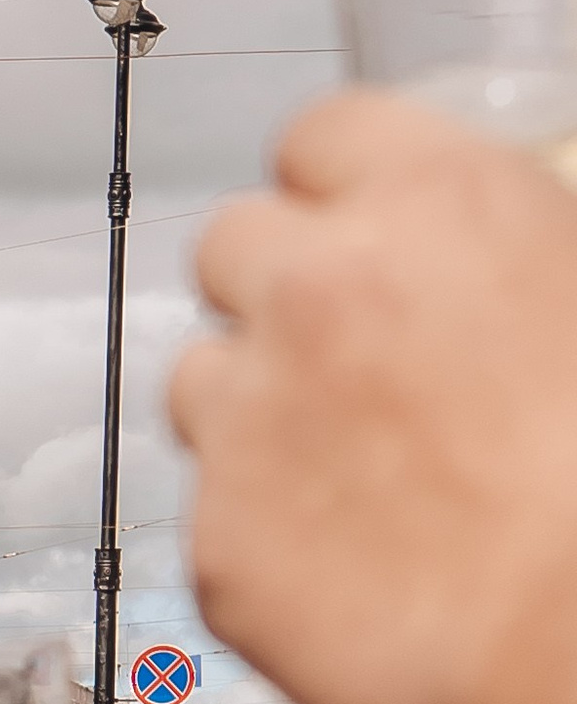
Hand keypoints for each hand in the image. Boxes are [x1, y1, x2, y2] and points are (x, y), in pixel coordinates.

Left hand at [174, 91, 576, 703]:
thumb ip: (504, 261)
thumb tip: (480, 276)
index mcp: (437, 199)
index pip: (322, 137)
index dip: (334, 191)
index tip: (349, 230)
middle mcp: (318, 287)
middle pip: (232, 242)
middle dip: (274, 290)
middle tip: (341, 359)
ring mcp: (248, 413)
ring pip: (199, 376)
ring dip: (250, 409)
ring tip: (350, 475)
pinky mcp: (213, 534)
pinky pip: (210, 508)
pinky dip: (258, 530)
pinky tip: (344, 566)